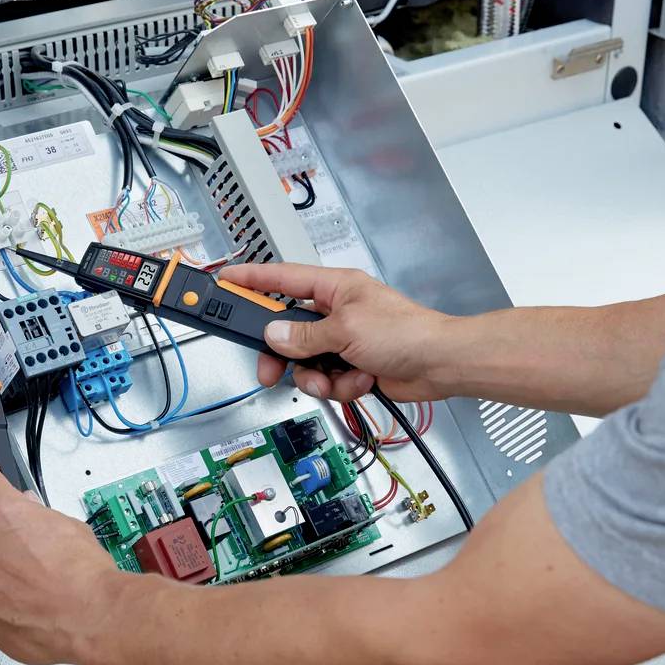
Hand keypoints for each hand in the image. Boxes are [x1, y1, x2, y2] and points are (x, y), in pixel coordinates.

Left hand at [0, 442, 119, 664]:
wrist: (93, 618)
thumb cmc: (85, 575)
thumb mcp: (69, 527)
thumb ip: (39, 518)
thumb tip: (32, 519)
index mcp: (6, 513)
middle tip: (27, 554)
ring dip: (2, 576)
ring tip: (39, 588)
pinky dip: (3, 605)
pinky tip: (32, 607)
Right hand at [219, 263, 458, 401]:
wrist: (439, 365)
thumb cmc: (406, 333)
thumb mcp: (346, 329)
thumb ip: (304, 335)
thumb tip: (274, 336)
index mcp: (334, 288)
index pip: (282, 278)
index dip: (251, 280)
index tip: (225, 281)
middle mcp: (336, 312)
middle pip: (288, 331)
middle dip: (283, 355)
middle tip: (269, 369)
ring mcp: (344, 341)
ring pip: (305, 362)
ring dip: (318, 376)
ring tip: (337, 378)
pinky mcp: (352, 366)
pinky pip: (327, 379)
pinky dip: (341, 385)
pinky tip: (361, 381)